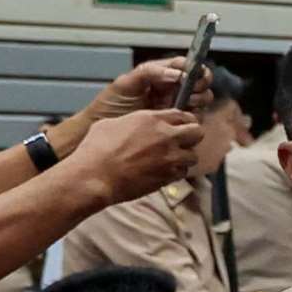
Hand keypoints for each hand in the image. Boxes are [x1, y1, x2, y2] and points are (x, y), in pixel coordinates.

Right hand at [71, 109, 203, 203]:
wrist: (94, 176)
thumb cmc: (95, 149)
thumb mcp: (110, 124)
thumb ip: (132, 121)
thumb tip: (134, 123)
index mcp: (152, 119)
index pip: (183, 114)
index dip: (183, 121)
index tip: (179, 126)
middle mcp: (166, 136)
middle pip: (198, 132)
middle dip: (191, 137)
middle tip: (181, 142)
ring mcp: (170, 157)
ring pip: (193, 155)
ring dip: (184, 157)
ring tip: (171, 160)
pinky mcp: (168, 176)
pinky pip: (182, 173)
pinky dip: (176, 172)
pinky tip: (164, 172)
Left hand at [86, 57, 191, 121]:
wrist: (101, 131)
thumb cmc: (110, 105)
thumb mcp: (125, 83)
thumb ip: (150, 72)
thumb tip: (177, 74)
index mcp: (160, 74)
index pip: (185, 65)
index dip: (193, 67)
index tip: (192, 73)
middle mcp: (172, 89)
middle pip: (200, 81)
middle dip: (200, 84)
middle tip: (191, 89)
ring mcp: (176, 107)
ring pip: (202, 99)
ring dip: (200, 99)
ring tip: (186, 103)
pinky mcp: (177, 124)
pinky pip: (195, 119)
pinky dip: (195, 116)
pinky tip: (183, 116)